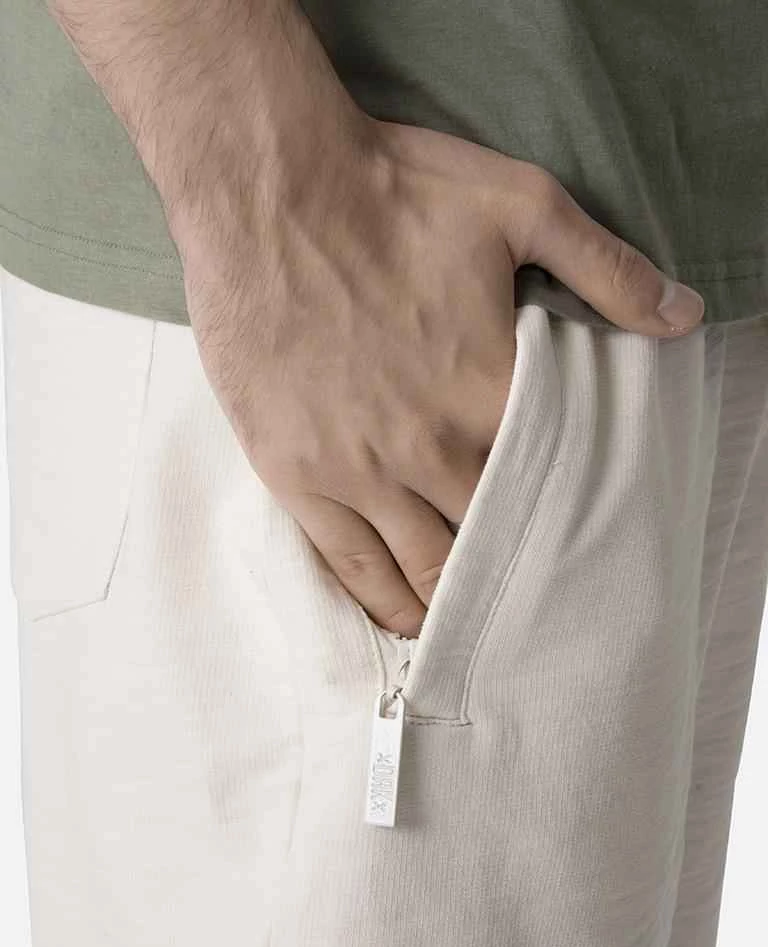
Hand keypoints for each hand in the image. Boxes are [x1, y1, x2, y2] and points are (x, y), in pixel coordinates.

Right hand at [173, 113, 703, 638]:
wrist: (266, 188)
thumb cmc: (391, 190)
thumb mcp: (520, 203)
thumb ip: (607, 269)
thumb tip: (683, 316)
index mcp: (487, 389)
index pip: (550, 482)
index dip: (571, 513)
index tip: (583, 536)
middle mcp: (428, 445)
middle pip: (493, 536)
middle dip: (519, 567)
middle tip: (538, 592)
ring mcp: (359, 469)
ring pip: (425, 568)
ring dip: (460, 601)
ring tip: (479, 619)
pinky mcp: (296, 473)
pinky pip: (349, 565)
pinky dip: (384, 602)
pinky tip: (408, 621)